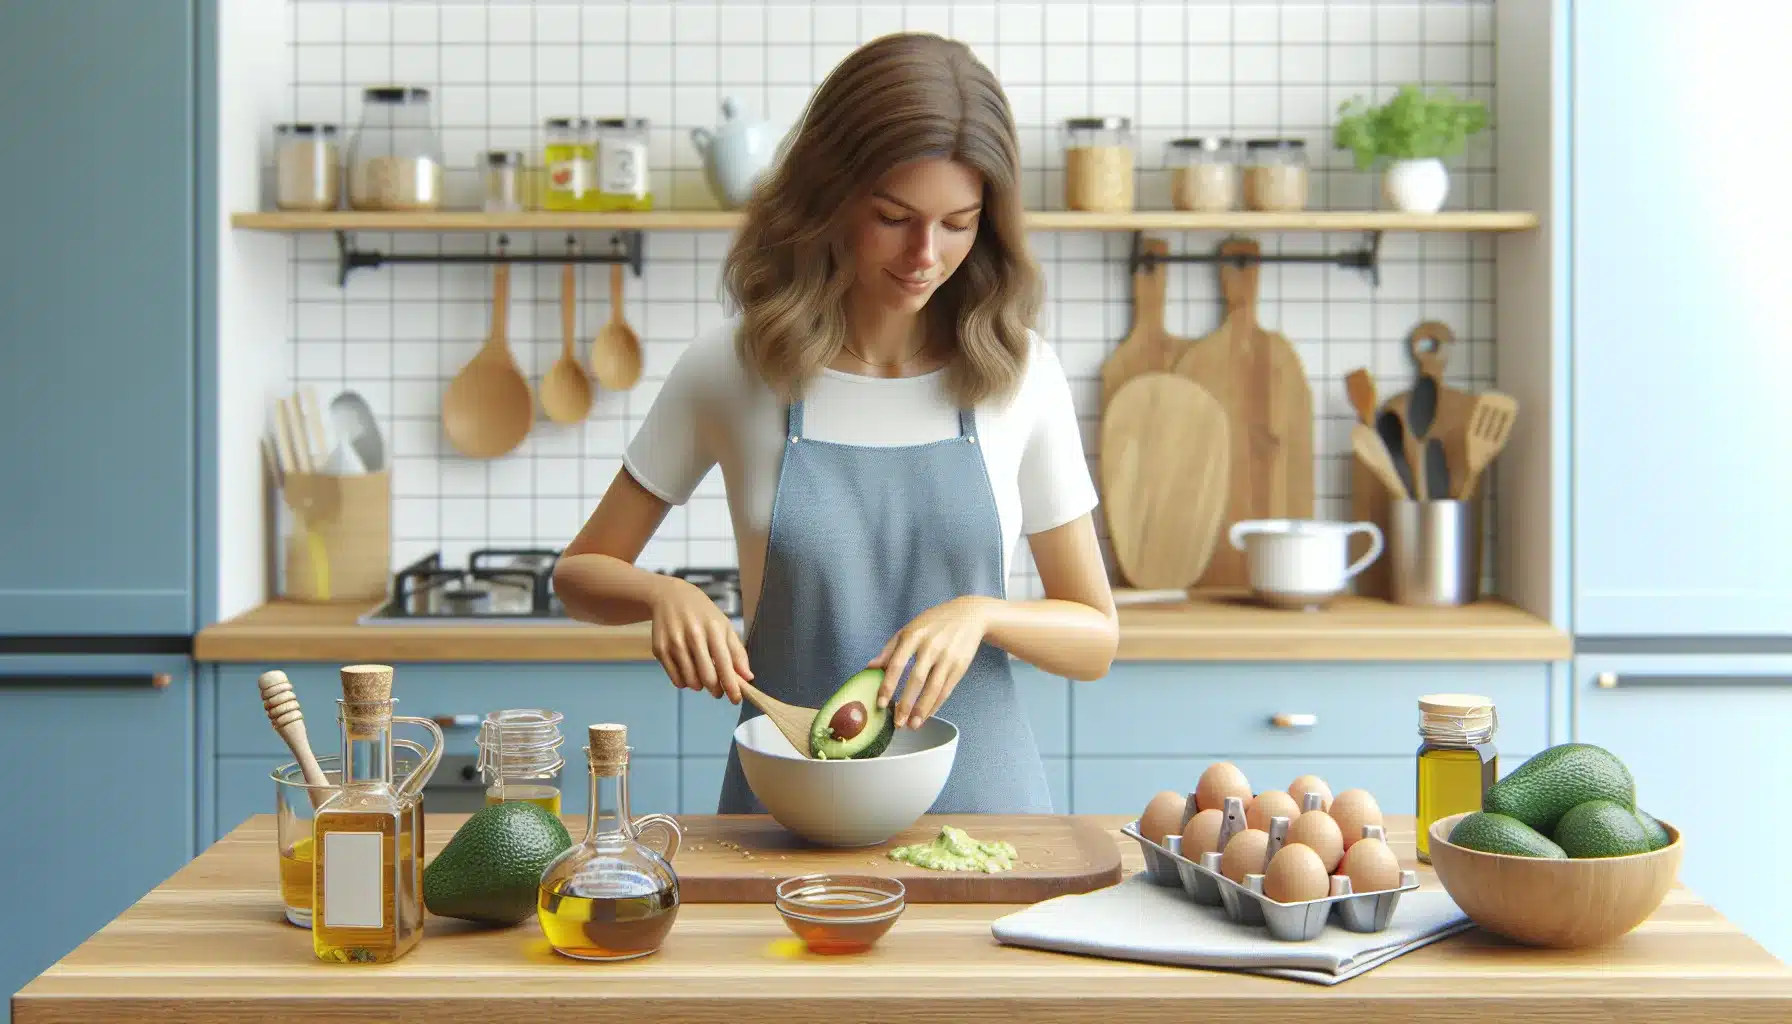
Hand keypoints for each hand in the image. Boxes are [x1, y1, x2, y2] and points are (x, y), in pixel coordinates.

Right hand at [647, 577, 750, 702]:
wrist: (670, 597)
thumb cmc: (703, 614)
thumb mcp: (724, 626)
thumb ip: (737, 652)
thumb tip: (748, 677)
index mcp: (713, 629)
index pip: (725, 664)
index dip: (732, 686)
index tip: (736, 700)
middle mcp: (693, 636)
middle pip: (707, 677)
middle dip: (716, 690)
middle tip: (718, 691)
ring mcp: (674, 643)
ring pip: (691, 681)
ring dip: (700, 686)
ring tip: (702, 677)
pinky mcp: (660, 649)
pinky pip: (676, 679)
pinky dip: (684, 682)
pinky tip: (688, 671)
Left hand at [869, 597, 992, 728]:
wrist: (969, 615)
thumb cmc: (934, 622)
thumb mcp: (910, 629)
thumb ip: (889, 649)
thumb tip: (870, 667)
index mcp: (914, 635)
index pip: (897, 663)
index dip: (888, 685)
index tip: (880, 703)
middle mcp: (931, 646)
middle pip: (916, 680)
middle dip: (906, 704)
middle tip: (897, 723)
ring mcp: (947, 657)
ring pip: (933, 688)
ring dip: (922, 710)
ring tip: (912, 725)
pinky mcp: (960, 666)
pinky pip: (946, 690)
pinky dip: (936, 705)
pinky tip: (927, 715)